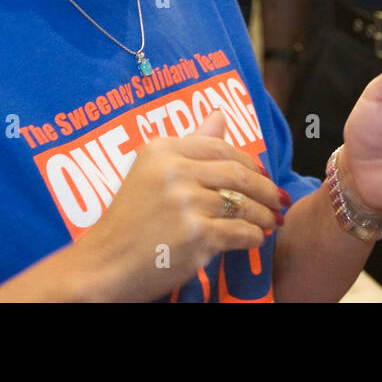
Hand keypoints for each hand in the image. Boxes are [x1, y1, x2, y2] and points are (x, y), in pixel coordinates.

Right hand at [58, 111, 287, 301]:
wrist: (102, 267)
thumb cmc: (127, 223)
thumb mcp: (150, 172)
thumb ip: (189, 144)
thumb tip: (220, 114)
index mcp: (162, 150)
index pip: (221, 147)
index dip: (249, 161)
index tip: (263, 173)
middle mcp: (174, 171)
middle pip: (239, 174)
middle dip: (266, 188)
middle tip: (280, 199)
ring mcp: (186, 203)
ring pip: (243, 205)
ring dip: (264, 215)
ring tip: (272, 221)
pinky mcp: (196, 235)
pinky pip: (240, 232)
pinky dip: (253, 237)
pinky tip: (256, 239)